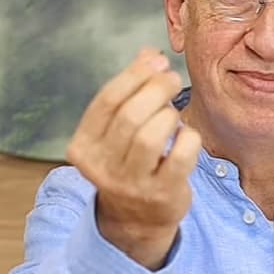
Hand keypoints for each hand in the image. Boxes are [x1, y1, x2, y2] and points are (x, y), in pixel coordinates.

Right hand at [66, 48, 200, 269]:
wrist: (137, 219)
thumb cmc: (131, 163)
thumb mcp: (120, 130)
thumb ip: (132, 92)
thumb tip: (150, 54)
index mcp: (84, 147)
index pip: (107, 101)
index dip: (135, 75)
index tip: (158, 61)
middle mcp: (102, 168)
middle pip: (130, 116)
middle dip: (156, 90)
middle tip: (173, 80)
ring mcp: (131, 184)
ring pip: (150, 136)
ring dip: (169, 116)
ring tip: (174, 114)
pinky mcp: (162, 195)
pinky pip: (180, 156)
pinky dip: (189, 138)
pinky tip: (187, 137)